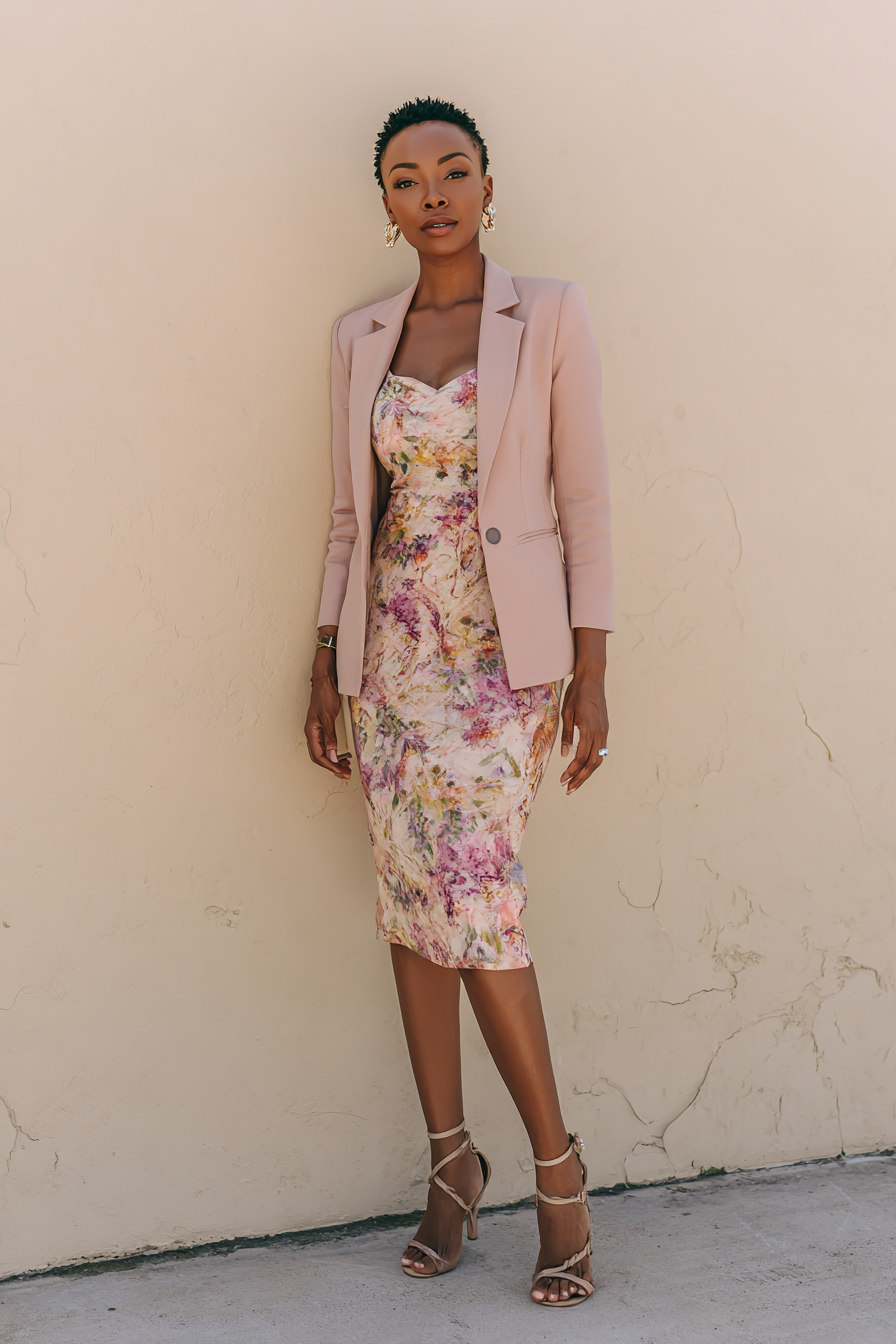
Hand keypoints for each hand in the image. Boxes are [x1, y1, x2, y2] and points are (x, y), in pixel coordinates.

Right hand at [304, 652, 351, 780]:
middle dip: (332, 767)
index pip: (318, 756)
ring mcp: (317, 731)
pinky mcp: (322, 728)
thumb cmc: (324, 696)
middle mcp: (312, 734)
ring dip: (334, 761)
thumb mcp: (329, 717)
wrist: (325, 681)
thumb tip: (333, 755)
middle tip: (346, 773)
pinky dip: (334, 752)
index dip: (330, 766)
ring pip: (323, 752)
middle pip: (320, 757)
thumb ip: (330, 737)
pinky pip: (326, 745)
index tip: (341, 771)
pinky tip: (341, 755)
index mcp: (311, 732)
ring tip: (345, 767)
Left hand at [559, 629, 608, 793]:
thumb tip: (565, 756)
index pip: (582, 757)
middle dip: (581, 777)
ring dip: (588, 771)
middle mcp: (600, 732)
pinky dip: (593, 761)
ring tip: (576, 781)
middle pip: (593, 763)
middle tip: (569, 788)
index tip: (562, 780)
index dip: (572, 771)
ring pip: (599, 758)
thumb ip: (567, 736)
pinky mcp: (604, 728)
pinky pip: (601, 750)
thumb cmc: (577, 693)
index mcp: (589, 729)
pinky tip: (584, 766)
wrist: (592, 678)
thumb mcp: (567, 713)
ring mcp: (604, 730)